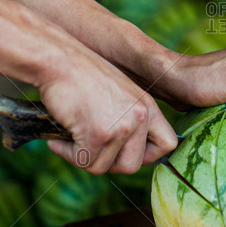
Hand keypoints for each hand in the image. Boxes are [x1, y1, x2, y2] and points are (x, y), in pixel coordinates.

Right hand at [38, 47, 176, 173]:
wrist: (57, 60)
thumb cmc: (80, 75)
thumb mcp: (118, 94)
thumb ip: (129, 118)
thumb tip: (126, 153)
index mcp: (147, 106)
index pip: (168, 144)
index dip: (148, 156)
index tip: (125, 153)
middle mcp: (140, 116)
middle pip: (133, 166)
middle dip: (108, 163)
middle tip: (90, 149)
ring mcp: (121, 126)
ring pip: (104, 167)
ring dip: (83, 157)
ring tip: (70, 138)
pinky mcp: (99, 134)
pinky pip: (84, 161)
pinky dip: (67, 154)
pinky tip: (57, 140)